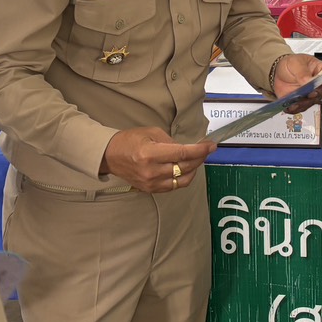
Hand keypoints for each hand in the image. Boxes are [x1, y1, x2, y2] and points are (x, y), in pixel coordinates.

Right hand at [101, 126, 215, 192]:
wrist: (110, 156)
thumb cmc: (129, 140)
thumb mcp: (151, 132)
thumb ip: (171, 141)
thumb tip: (188, 148)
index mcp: (151, 154)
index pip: (183, 154)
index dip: (200, 150)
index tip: (211, 146)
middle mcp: (152, 171)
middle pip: (185, 167)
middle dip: (200, 158)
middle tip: (206, 150)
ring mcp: (151, 183)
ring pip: (183, 180)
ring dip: (194, 169)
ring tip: (197, 159)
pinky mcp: (150, 189)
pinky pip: (174, 186)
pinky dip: (183, 178)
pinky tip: (186, 170)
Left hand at [272, 53, 321, 109]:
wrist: (277, 72)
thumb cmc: (291, 64)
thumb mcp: (295, 63)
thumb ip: (302, 73)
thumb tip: (308, 82)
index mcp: (321, 70)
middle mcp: (319, 84)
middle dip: (318, 93)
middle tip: (310, 94)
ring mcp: (311, 94)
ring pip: (313, 101)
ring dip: (305, 103)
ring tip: (295, 103)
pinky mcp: (302, 101)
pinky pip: (302, 107)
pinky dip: (296, 109)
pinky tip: (290, 107)